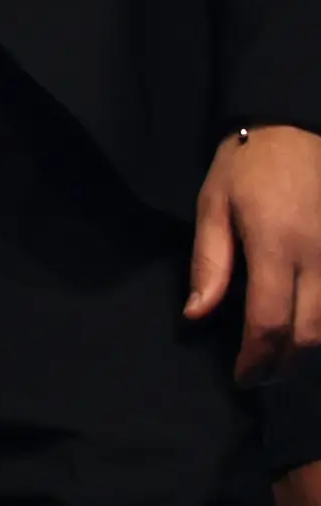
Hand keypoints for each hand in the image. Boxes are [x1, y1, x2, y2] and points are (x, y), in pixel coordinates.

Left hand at [190, 124, 320, 384]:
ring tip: (282, 358)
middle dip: (285, 364)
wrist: (295, 129)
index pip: (270, 322)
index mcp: (276, 247)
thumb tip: (196, 314)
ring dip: (310, 350)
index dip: (257, 359)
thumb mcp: (213, 205)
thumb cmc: (247, 166)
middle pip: (310, 335)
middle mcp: (319, 258)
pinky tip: (307, 327)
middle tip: (261, 374)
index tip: (243, 377)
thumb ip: (209, 263)